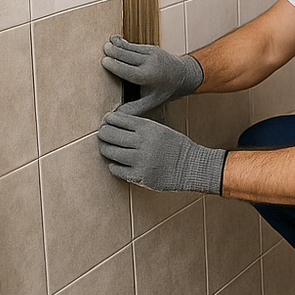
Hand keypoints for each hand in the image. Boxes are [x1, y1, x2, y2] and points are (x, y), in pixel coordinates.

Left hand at [98, 111, 226, 193]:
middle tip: (103, 134)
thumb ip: (140, 127)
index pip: (119, 119)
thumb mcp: (161, 130)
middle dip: (103, 133)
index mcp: (150, 128)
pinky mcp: (138, 176)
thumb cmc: (176, 148)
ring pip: (110, 152)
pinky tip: (117, 162)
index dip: (109, 119)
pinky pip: (115, 169)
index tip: (107, 120)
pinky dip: (114, 165)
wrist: (192, 168)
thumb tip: (114, 124)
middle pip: (110, 135)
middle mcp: (143, 143)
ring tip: (107, 148)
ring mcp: (140, 160)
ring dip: (106, 149)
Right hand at [100, 35, 202, 114]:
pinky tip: (114, 41)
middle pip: (127, 56)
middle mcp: (151, 63)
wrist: (183, 75)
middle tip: (102, 50)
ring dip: (117, 45)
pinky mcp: (152, 48)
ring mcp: (153, 53)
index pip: (128, 70)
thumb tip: (114, 115)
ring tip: (105, 45)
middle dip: (114, 52)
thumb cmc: (164, 90)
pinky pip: (135, 45)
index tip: (103, 61)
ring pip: (130, 48)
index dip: (115, 65)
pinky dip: (124, 44)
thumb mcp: (151, 102)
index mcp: (149, 77)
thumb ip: (133, 108)